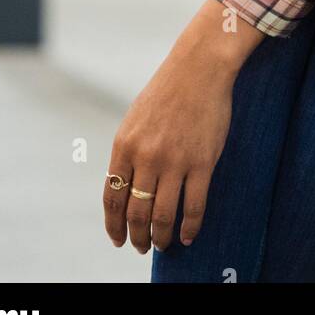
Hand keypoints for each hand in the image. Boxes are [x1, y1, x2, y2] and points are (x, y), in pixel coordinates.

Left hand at [103, 25, 237, 253]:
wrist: (199, 68)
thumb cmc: (167, 92)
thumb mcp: (135, 120)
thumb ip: (128, 153)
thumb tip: (125, 188)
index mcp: (124, 146)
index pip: (112, 199)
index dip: (114, 226)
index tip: (118, 240)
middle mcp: (146, 157)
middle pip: (136, 213)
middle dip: (137, 237)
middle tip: (142, 247)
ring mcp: (175, 161)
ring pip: (163, 216)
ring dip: (161, 238)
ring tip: (164, 245)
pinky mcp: (202, 162)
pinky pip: (194, 207)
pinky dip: (189, 227)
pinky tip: (188, 235)